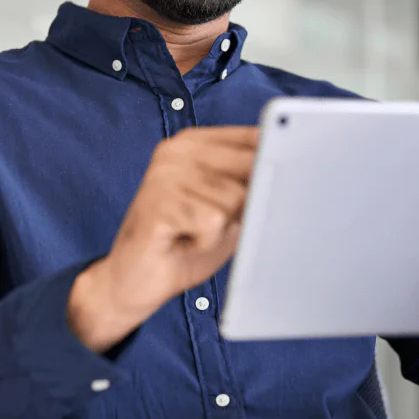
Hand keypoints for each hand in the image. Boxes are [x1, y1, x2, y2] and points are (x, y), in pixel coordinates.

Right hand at [68, 125, 258, 351]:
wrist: (134, 280)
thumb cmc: (185, 242)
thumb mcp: (227, 208)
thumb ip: (251, 185)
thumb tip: (285, 173)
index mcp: (194, 142)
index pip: (253, 137)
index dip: (274, 164)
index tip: (275, 183)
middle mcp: (177, 150)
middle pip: (251, 165)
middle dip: (245, 202)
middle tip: (215, 221)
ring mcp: (165, 174)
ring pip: (235, 198)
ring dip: (223, 227)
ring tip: (195, 233)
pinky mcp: (159, 203)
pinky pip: (213, 222)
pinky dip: (206, 241)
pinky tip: (184, 241)